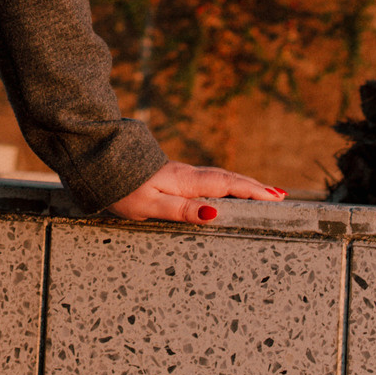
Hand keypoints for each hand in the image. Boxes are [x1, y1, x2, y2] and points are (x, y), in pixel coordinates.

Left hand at [108, 162, 285, 225]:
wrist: (97, 160)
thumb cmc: (121, 187)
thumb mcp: (150, 204)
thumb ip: (182, 210)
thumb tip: (215, 214)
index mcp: (186, 182)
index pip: (227, 186)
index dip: (252, 192)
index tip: (277, 198)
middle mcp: (186, 175)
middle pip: (227, 180)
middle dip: (253, 188)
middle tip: (279, 196)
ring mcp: (178, 175)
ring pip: (217, 179)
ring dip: (240, 186)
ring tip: (260, 194)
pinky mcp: (169, 176)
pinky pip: (205, 181)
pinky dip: (223, 186)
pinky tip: (222, 192)